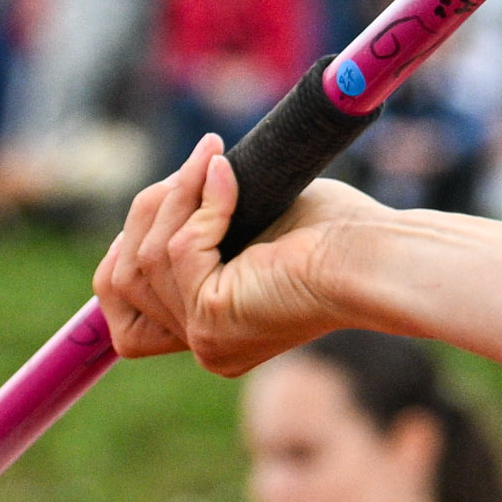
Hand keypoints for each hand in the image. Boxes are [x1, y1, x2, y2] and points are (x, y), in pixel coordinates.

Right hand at [95, 136, 388, 373]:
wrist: (378, 256)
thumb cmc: (338, 235)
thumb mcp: (254, 226)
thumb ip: (207, 222)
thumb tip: (164, 192)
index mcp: (215, 333)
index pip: (127, 315)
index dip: (124, 253)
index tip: (156, 197)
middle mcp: (205, 346)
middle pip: (123, 280)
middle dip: (152, 211)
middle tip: (196, 165)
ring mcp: (206, 337)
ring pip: (146, 257)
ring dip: (177, 195)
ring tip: (213, 155)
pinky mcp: (214, 316)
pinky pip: (180, 247)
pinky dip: (201, 202)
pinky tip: (228, 172)